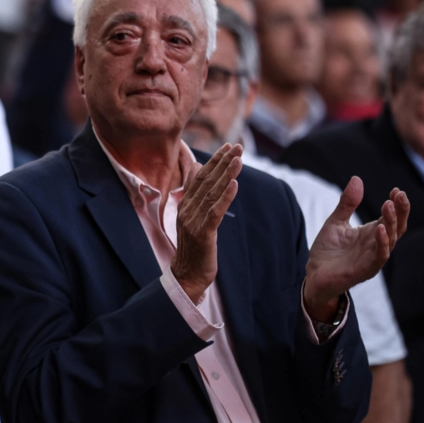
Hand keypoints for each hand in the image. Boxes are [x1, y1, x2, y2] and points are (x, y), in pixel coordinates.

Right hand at [172, 143, 241, 303]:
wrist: (186, 276)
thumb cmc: (193, 248)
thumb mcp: (192, 218)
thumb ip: (195, 194)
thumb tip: (196, 167)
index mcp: (185, 205)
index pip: (200, 177)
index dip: (214, 161)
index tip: (228, 147)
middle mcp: (187, 210)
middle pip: (206, 181)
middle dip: (223, 162)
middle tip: (238, 146)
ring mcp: (193, 221)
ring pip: (212, 193)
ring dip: (226, 174)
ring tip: (238, 159)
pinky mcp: (202, 233)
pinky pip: (215, 212)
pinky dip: (225, 197)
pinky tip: (234, 184)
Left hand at [304, 179, 409, 321]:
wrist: (314, 274)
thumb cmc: (328, 250)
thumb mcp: (336, 222)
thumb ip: (347, 203)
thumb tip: (357, 178)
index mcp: (371, 233)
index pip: (390, 217)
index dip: (397, 205)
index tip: (396, 190)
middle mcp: (376, 244)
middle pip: (396, 227)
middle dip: (400, 211)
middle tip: (399, 195)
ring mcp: (372, 257)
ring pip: (390, 240)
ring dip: (390, 222)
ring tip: (388, 205)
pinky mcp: (366, 269)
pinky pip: (379, 256)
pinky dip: (382, 243)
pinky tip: (379, 228)